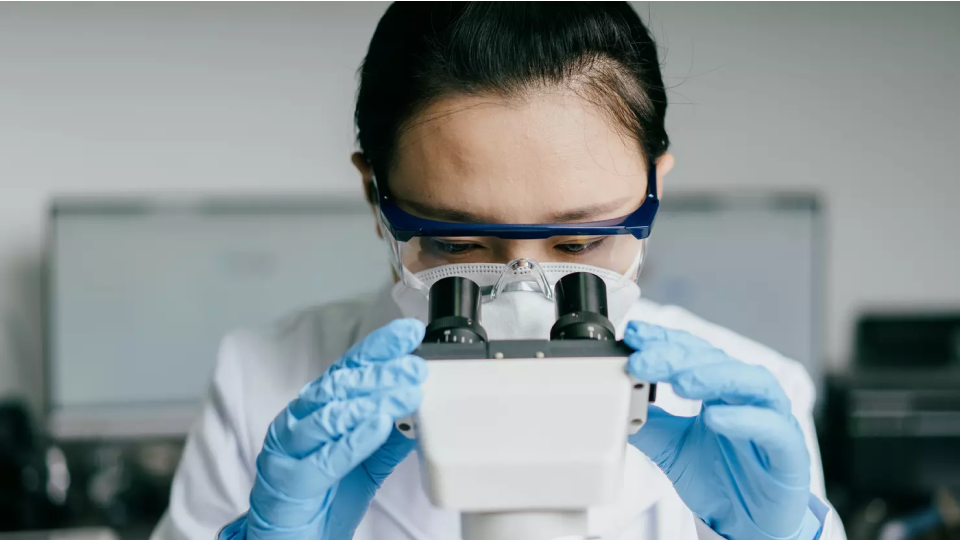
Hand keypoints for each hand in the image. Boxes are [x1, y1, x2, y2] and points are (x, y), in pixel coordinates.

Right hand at [222, 319, 427, 539]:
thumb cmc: (320, 501)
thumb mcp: (364, 465)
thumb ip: (388, 439)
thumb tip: (420, 413)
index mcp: (315, 411)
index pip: (349, 370)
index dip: (378, 348)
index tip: (408, 333)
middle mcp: (298, 422)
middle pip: (341, 386)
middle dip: (382, 373)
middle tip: (415, 366)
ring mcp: (288, 449)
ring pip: (331, 414)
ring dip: (372, 400)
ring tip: (405, 391)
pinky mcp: (288, 480)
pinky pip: (324, 457)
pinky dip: (353, 439)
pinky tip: (379, 425)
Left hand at [624, 321, 821, 539]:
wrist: (749, 524)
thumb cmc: (721, 479)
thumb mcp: (672, 449)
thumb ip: (647, 425)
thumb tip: (615, 404)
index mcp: (720, 389)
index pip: (693, 353)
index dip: (664, 341)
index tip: (635, 335)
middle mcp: (747, 396)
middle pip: (716, 361)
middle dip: (677, 357)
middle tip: (643, 359)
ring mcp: (771, 418)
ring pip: (750, 382)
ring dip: (713, 376)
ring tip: (680, 381)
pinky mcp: (789, 450)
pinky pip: (771, 427)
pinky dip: (744, 418)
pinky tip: (715, 417)